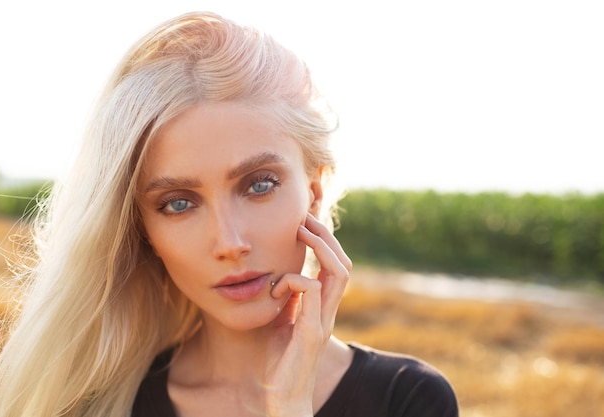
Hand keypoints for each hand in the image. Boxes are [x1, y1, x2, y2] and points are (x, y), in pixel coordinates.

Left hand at [264, 213, 351, 416]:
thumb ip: (289, 299)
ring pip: (338, 273)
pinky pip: (313, 292)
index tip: (306, 221)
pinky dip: (296, 279)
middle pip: (343, 263)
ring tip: (302, 230)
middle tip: (305, 217)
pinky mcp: (312, 332)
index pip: (335, 266)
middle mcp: (329, 311)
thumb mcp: (283, 321)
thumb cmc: (280, 361)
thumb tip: (285, 275)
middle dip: (326, 236)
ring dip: (321, 247)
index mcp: (323, 307)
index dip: (325, 242)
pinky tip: (278, 286)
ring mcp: (324, 320)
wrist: (283, 397)